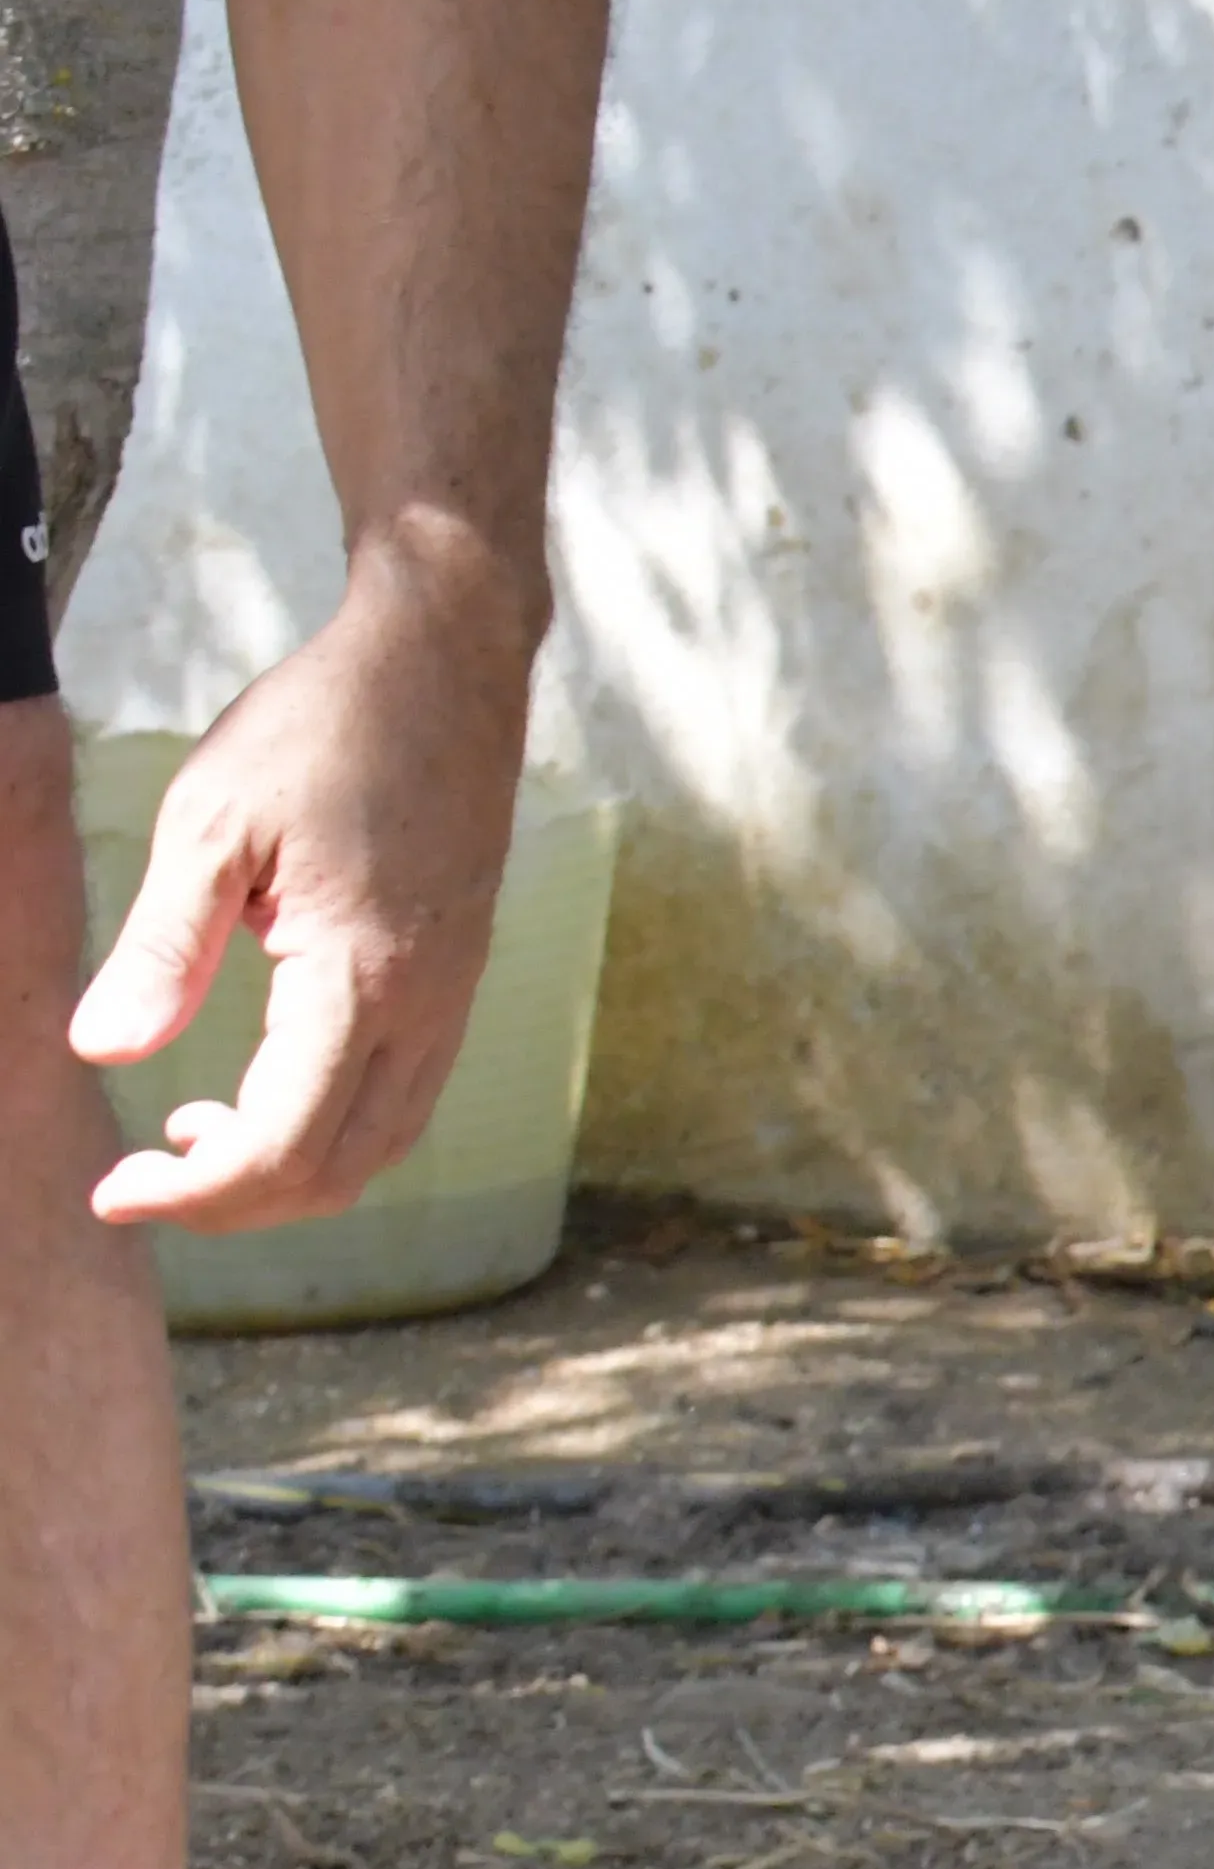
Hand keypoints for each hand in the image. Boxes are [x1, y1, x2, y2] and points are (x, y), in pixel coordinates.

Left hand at [64, 537, 536, 1231]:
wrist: (446, 665)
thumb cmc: (322, 729)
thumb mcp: (207, 823)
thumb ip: (159, 948)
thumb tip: (102, 1054)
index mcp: (359, 976)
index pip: (282, 1143)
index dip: (192, 1193)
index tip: (109, 1189)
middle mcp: (426, 1007)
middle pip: (340, 1171)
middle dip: (234, 1203)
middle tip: (139, 1180)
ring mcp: (454, 997)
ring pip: (381, 1146)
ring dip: (288, 1172)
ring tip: (191, 1140)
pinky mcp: (457, 979)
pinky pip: (402, 1099)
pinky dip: (330, 1131)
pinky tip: (263, 1088)